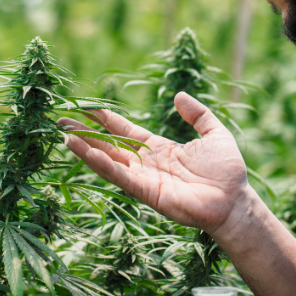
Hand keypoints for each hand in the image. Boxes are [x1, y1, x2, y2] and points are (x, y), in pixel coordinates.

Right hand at [58, 92, 252, 236]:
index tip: (86, 106)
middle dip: (86, 134)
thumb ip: (198, 114)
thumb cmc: (227, 170)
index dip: (106, 119)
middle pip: (109, 146)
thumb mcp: (214, 132)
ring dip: (86, 150)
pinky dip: (103, 166)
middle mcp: (147, 163)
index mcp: (159, 148)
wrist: (235, 200)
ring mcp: (145, 179)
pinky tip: (86, 154)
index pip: (125, 131)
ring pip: (109, 162)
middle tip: (61, 121)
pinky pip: (121, 178)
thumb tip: (179, 95)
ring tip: (65, 137)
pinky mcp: (147, 193)